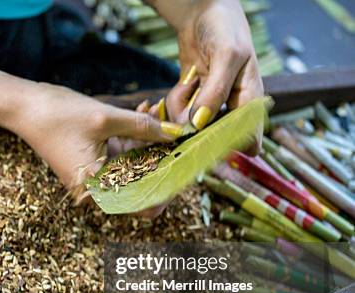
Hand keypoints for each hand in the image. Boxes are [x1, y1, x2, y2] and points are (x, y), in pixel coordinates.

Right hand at [10, 83, 176, 213]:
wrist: (25, 107)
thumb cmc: (57, 115)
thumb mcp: (105, 119)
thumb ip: (143, 127)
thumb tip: (175, 133)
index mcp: (97, 188)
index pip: (142, 206)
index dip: (166, 191)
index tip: (184, 169)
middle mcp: (95, 189)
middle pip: (140, 185)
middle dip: (161, 158)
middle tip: (177, 134)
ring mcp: (93, 177)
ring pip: (133, 167)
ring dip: (148, 143)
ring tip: (156, 112)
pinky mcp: (91, 163)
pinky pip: (120, 157)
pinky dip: (133, 139)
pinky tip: (144, 113)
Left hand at [154, 0, 263, 152]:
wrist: (203, 12)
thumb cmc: (225, 29)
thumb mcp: (226, 57)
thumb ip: (215, 91)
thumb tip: (200, 123)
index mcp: (250, 100)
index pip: (248, 139)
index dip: (229, 148)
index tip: (206, 145)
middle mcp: (231, 107)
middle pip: (213, 137)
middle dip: (195, 130)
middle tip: (186, 113)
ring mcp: (209, 104)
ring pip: (190, 125)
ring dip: (181, 110)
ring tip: (188, 84)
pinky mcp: (190, 99)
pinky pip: (177, 112)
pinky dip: (174, 102)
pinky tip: (183, 84)